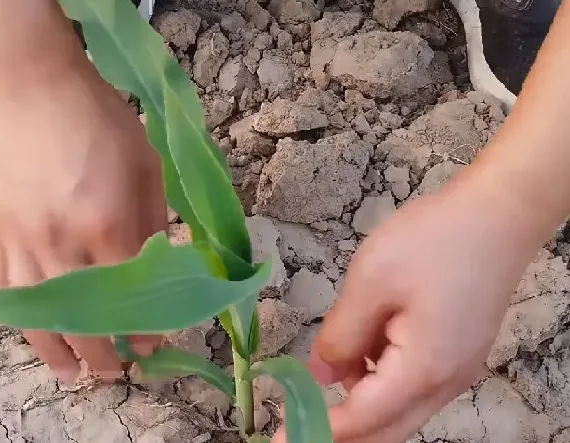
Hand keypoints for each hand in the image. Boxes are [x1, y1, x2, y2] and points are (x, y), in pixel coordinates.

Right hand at [0, 60, 166, 384]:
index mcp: (107, 225)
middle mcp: (61, 243)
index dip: (144, 330)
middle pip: (83, 319)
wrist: (35, 88)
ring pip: (36, 316)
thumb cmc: (101, 121)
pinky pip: (5, 289)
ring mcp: (22, 241)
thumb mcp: (146, 166)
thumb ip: (154, 222)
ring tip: (73, 376)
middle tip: (116, 373)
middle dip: (102, 356)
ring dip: (56, 353)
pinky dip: (21, 319)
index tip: (152, 348)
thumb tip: (161, 265)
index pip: (130, 298)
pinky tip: (36, 332)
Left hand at [273, 173, 543, 441]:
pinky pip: (413, 384)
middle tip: (297, 418)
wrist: (497, 214)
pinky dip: (380, 378)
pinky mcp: (458, 352)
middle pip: (386, 429)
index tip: (277, 439)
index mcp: (422, 370)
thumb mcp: (371, 282)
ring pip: (399, 408)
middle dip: (342, 429)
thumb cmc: (431, 242)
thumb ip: (341, 335)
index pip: (362, 419)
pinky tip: (364, 344)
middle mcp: (445, 383)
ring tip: (331, 359)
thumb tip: (319, 374)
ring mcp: (457, 370)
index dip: (317, 431)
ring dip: (360, 397)